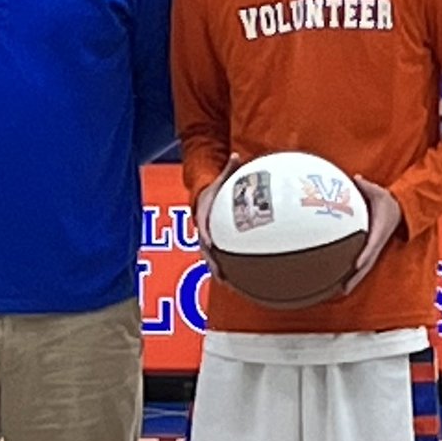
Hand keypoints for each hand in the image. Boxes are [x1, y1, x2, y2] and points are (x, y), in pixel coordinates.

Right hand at [193, 153, 241, 284]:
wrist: (202, 202)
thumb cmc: (214, 193)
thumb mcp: (219, 180)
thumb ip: (228, 170)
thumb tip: (236, 155)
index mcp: (204, 218)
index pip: (202, 229)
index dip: (206, 236)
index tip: (211, 243)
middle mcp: (204, 234)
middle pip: (205, 251)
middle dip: (212, 263)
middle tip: (220, 273)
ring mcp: (208, 244)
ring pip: (212, 261)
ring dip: (219, 273)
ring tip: (229, 285)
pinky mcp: (215, 249)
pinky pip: (221, 262)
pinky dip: (227, 272)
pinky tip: (239, 283)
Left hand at [343, 175, 403, 293]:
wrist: (402, 209)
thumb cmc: (388, 200)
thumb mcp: (378, 192)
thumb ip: (365, 186)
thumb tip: (355, 178)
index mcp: (379, 230)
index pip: (372, 245)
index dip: (364, 255)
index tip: (355, 265)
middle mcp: (377, 242)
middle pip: (366, 264)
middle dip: (355, 277)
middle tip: (342, 289)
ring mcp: (375, 248)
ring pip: (364, 268)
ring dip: (354, 279)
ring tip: (339, 291)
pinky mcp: (371, 249)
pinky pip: (362, 263)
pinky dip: (353, 273)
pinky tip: (340, 281)